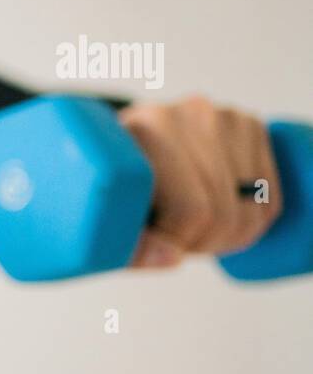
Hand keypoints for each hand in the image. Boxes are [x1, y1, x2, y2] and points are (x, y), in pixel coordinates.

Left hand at [119, 97, 282, 267]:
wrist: (119, 145)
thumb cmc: (108, 187)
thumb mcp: (103, 217)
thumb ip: (126, 245)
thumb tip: (169, 258)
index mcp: (146, 130)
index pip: (190, 209)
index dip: (178, 242)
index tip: (158, 248)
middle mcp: (192, 114)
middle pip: (222, 213)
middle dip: (200, 243)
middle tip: (173, 239)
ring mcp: (227, 118)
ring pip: (252, 210)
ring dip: (225, 236)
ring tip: (188, 226)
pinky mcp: (250, 128)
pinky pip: (270, 199)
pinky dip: (249, 221)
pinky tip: (216, 215)